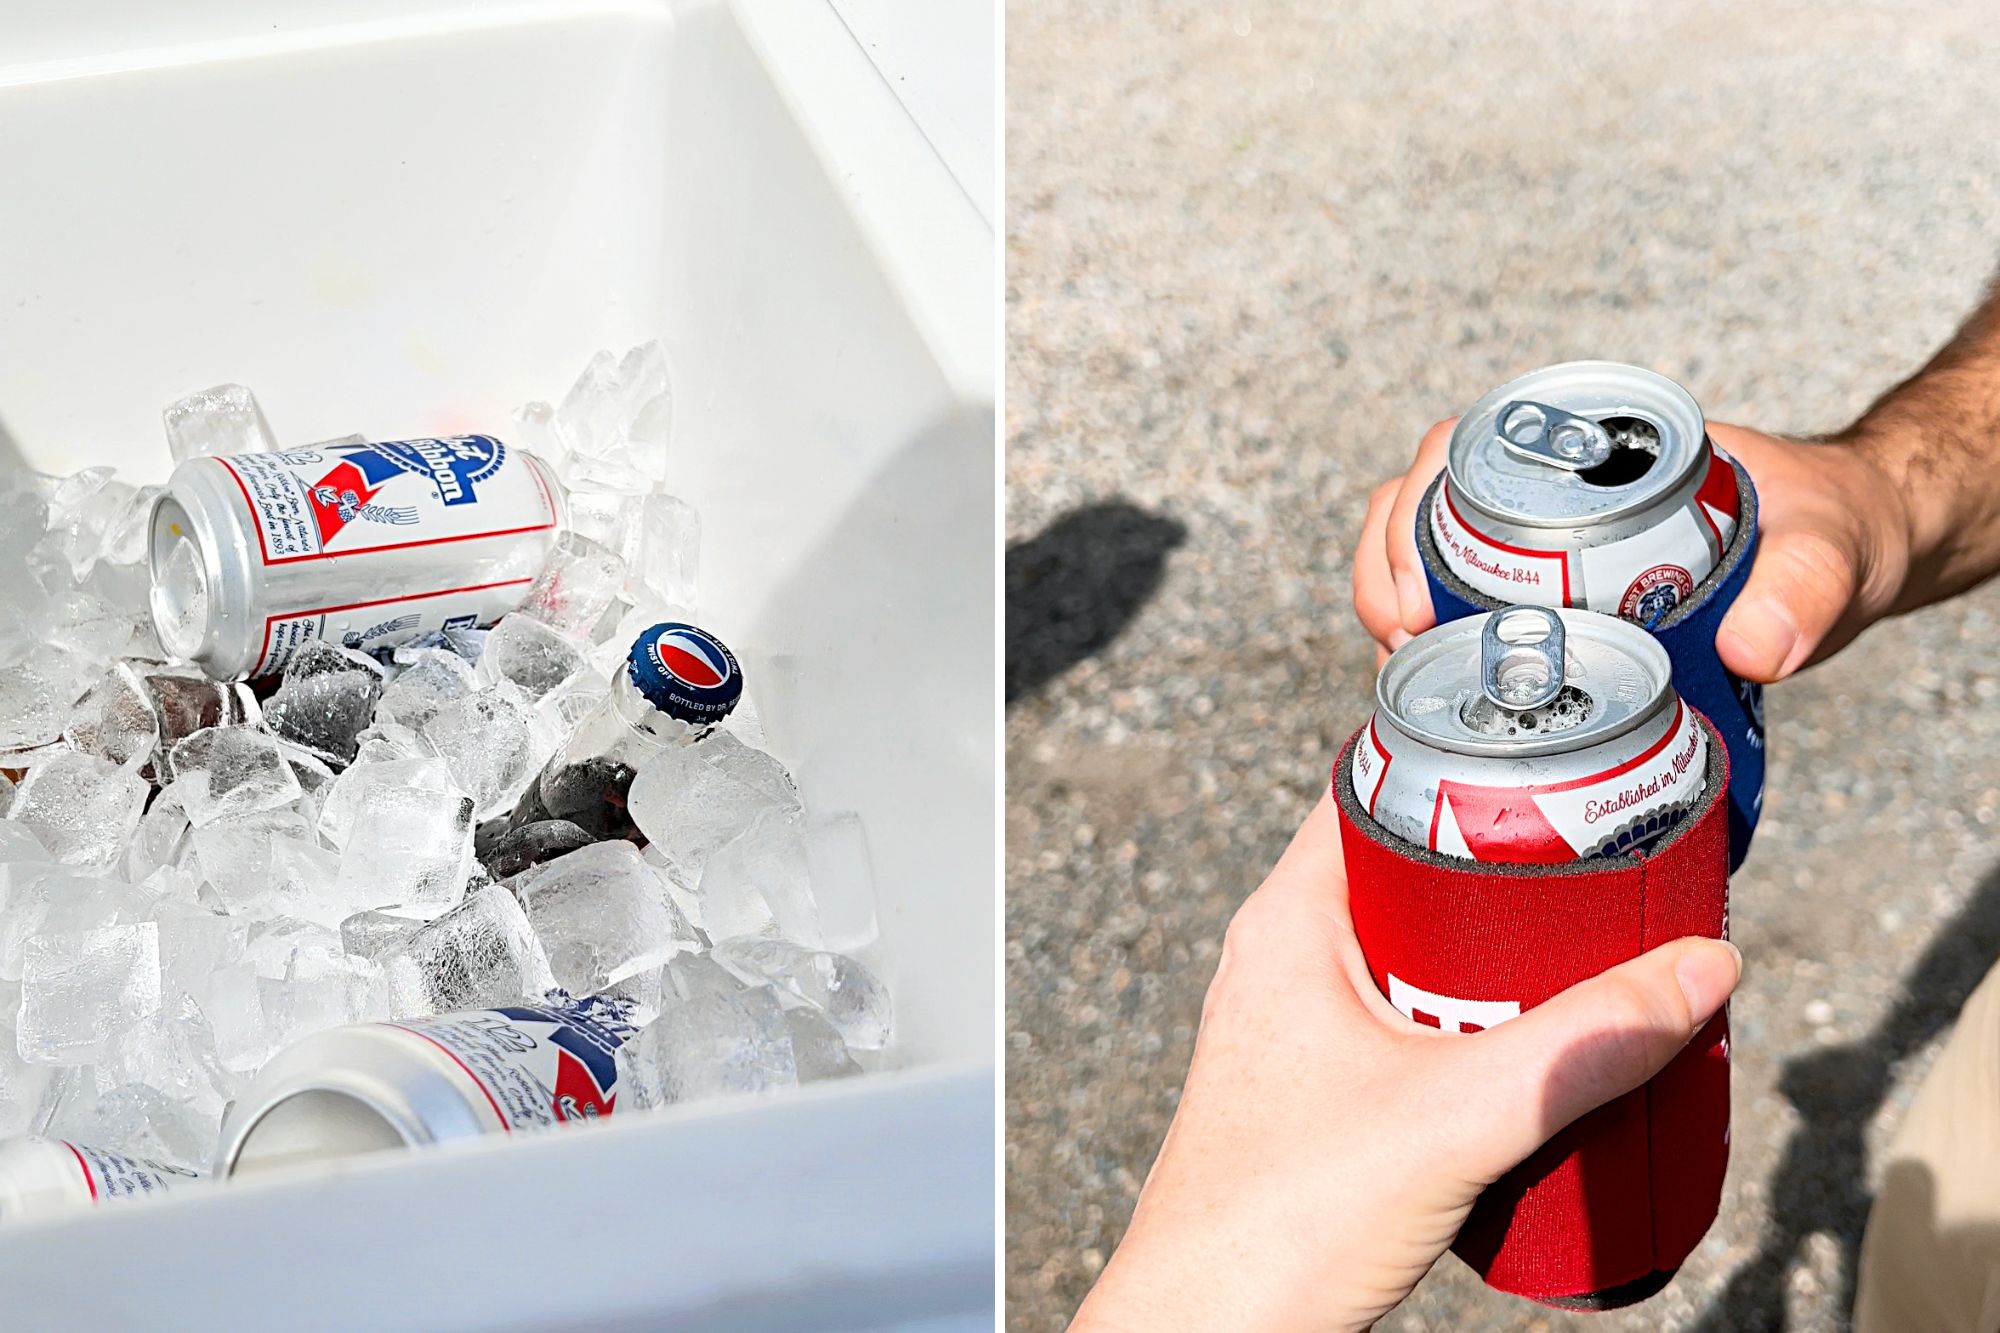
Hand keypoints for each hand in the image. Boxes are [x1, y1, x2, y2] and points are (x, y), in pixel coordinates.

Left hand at [1070, 795, 1741, 1332]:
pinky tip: (1538, 1060)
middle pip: (1414, 872)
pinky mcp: (1321, 1091)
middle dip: (1516, 880)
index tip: (1564, 774)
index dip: (1468, 769)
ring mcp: (1299, 1027)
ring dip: (1504, 964)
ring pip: (1420, 957)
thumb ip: (1586, 1044)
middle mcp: (1284, 958)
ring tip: (1595, 971)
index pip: (1374, 786)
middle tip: (1610, 883)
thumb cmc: (1281, 1218)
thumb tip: (1702, 967)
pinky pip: (1413, 1025)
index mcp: (1288, 921)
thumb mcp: (1461, 1113)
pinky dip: (1478, 1027)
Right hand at [1349, 420, 1912, 681]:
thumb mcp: (1831, 549)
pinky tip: (1437, 691)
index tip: (1417, 590)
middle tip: (1401, 644)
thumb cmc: (1839, 525)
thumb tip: (1756, 648)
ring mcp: (1546, 545)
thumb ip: (1809, 588)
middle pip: (1420, 505)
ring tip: (1403, 671)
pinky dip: (1433, 640)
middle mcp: (1554, 491)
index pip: (1465, 449)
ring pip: (1427, 554)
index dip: (1412, 506)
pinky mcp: (1556, 600)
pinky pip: (1466, 604)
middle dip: (1385, 569)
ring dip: (1393, 606)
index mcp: (1594, 450)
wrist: (1861, 552)